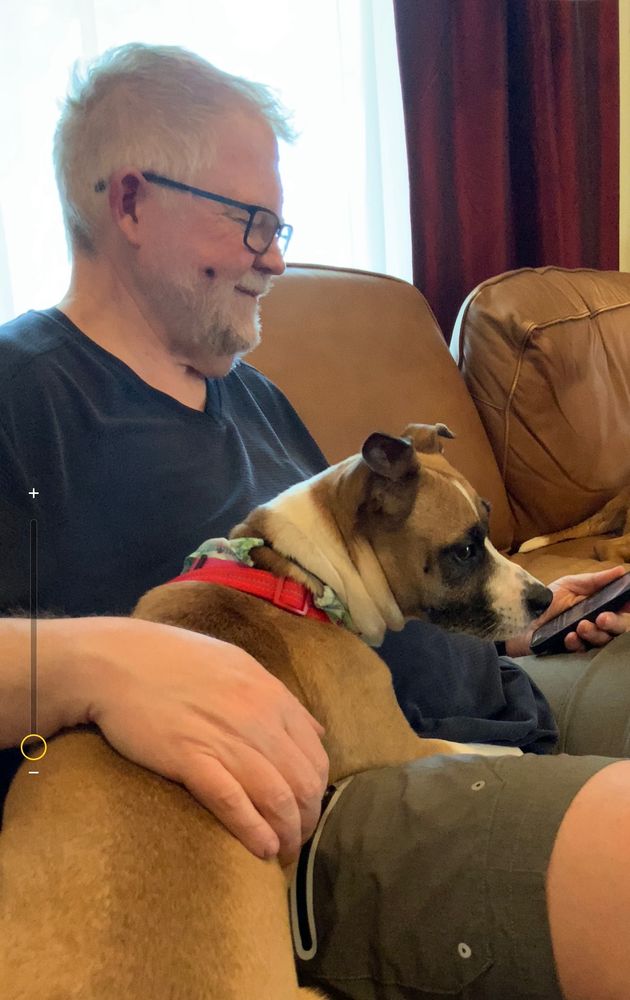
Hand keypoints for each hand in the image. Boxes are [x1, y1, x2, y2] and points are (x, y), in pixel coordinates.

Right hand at [70, 617, 328, 863]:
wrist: (116, 660)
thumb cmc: (175, 661)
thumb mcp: (238, 666)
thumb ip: (280, 699)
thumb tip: (316, 731)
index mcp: (271, 694)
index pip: (315, 756)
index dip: (317, 794)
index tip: (306, 813)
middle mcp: (258, 717)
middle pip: (303, 783)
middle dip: (306, 821)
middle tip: (295, 843)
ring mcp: (225, 738)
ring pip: (276, 798)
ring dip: (286, 835)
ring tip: (280, 855)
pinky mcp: (190, 759)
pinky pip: (234, 802)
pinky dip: (254, 831)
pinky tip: (261, 850)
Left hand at [505, 565, 629, 656]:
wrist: (518, 617)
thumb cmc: (546, 600)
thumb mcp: (569, 585)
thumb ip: (594, 580)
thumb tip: (621, 570)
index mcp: (598, 605)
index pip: (620, 607)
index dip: (626, 606)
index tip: (626, 602)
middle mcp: (596, 623)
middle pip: (618, 627)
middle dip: (614, 623)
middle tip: (603, 618)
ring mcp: (584, 639)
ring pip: (603, 641)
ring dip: (595, 633)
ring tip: (581, 626)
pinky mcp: (570, 651)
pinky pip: (582, 651)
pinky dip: (577, 643)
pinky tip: (568, 636)